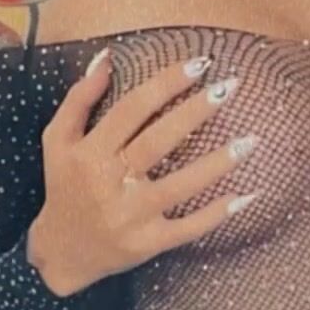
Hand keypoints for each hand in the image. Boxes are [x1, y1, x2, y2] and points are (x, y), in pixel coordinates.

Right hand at [27, 53, 258, 294]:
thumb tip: (107, 58)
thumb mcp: (58, 140)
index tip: (199, 64)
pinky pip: (187, 228)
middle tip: (229, 87)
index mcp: (89, 153)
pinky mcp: (147, 244)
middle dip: (195, 112)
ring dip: (217, 163)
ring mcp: (130, 216)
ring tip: (251, 139)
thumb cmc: (65, 186)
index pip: (131, 110)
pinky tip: (246, 195)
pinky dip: (216, 214)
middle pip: (157, 142)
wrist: (61, 251)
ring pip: (179, 186)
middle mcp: (109, 183)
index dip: (165, 84)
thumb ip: (79, 98)